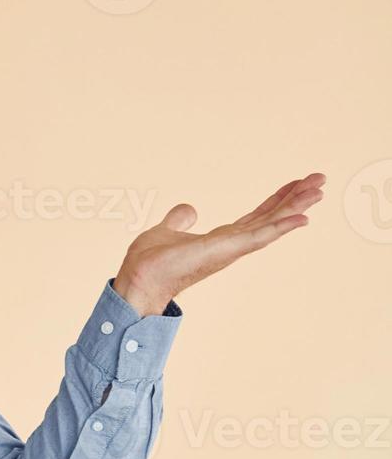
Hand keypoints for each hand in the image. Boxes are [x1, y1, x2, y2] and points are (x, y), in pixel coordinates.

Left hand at [112, 171, 324, 316]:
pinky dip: (282, 226)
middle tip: (319, 180)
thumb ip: (180, 220)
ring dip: (296, 207)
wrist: (138, 279)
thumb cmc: (150, 263)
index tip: (296, 183)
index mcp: (221, 238)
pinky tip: (302, 217)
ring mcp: (232, 248)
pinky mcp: (227, 250)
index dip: (276, 200)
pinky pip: (261, 236)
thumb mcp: (167, 230)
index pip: (256, 216)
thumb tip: (189, 209)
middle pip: (271, 217)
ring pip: (272, 224)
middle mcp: (232, 244)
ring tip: (318, 190)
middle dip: (295, 199)